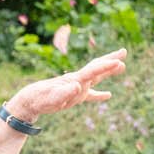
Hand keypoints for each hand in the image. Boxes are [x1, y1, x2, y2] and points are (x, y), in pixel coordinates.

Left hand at [1, 50, 127, 123]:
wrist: (29, 101)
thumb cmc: (39, 100)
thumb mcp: (51, 99)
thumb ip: (64, 93)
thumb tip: (77, 85)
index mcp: (75, 80)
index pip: (93, 71)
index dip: (106, 66)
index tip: (119, 61)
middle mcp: (78, 80)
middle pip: (97, 67)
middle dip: (110, 60)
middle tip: (124, 52)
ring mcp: (77, 87)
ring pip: (96, 76)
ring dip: (108, 71)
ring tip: (121, 65)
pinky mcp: (74, 95)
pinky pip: (91, 94)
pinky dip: (100, 94)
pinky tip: (108, 95)